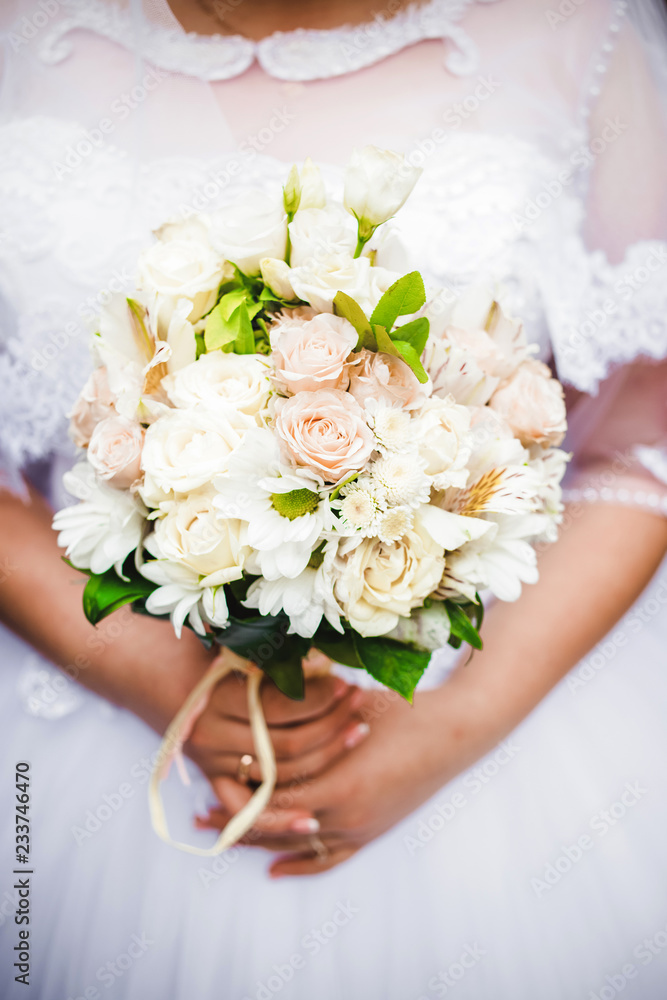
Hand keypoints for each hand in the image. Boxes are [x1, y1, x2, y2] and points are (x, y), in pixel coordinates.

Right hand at [185, 647, 369, 834]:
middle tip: (361, 702)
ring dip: (323, 758)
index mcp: (218, 698)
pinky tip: (311, 822)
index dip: (320, 696)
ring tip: (357, 731)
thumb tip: (325, 660)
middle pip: (287, 745)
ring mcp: (215, 765)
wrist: (163, 678)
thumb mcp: (235, 647)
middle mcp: (213, 737)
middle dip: (331, 724)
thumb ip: (272, 656)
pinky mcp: (218, 783)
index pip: (282, 707)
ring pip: (280, 776)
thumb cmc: (207, 655)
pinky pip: (249, 813)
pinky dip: (279, 820)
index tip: (346, 683)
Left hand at [197, 684, 461, 873]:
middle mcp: (346, 816)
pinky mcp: (372, 833)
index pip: (273, 801)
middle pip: (276, 828)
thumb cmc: (403, 712)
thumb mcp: (351, 709)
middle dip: (236, 823)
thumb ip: (308, 720)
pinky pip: (329, 859)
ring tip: (223, 838)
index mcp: (338, 783)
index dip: (239, 796)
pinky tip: (274, 867)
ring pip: (297, 846)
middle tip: (202, 817)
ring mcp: (360, 829)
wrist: (454, 732)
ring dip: (259, 843)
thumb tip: (262, 710)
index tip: (211, 784)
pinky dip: (299, 864)